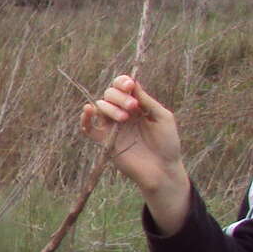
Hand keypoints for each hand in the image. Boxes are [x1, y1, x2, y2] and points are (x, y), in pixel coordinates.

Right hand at [80, 73, 191, 232]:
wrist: (162, 169)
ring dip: (110, 108)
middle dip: (119, 97)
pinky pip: (88, 129)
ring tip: (125, 119)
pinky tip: (87, 111)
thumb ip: (147, 101)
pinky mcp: (105, 141)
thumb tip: (133, 83)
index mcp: (137, 106)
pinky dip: (85, 120)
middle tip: (133, 107)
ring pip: (100, 108)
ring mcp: (113, 127)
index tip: (129, 85)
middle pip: (109, 95)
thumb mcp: (162, 117)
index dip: (122, 82)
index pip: (123, 88)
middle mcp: (123, 114)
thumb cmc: (167, 143)